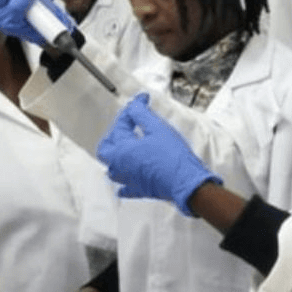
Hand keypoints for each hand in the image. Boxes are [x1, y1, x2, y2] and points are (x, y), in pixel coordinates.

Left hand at [97, 93, 221, 215]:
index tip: (142, 101)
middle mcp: (120, 166)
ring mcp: (128, 180)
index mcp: (122, 150)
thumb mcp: (157, 127)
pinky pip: (125, 187)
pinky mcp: (140, 190)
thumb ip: (141, 113)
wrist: (186, 182)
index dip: (131, 109)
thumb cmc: (173, 157)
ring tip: (124, 147)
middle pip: (105, 149)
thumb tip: (134, 105)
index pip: (121, 124)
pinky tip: (128, 176)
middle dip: (114, 133)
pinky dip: (124, 180)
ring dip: (115, 156)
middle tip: (126, 124)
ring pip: (112, 168)